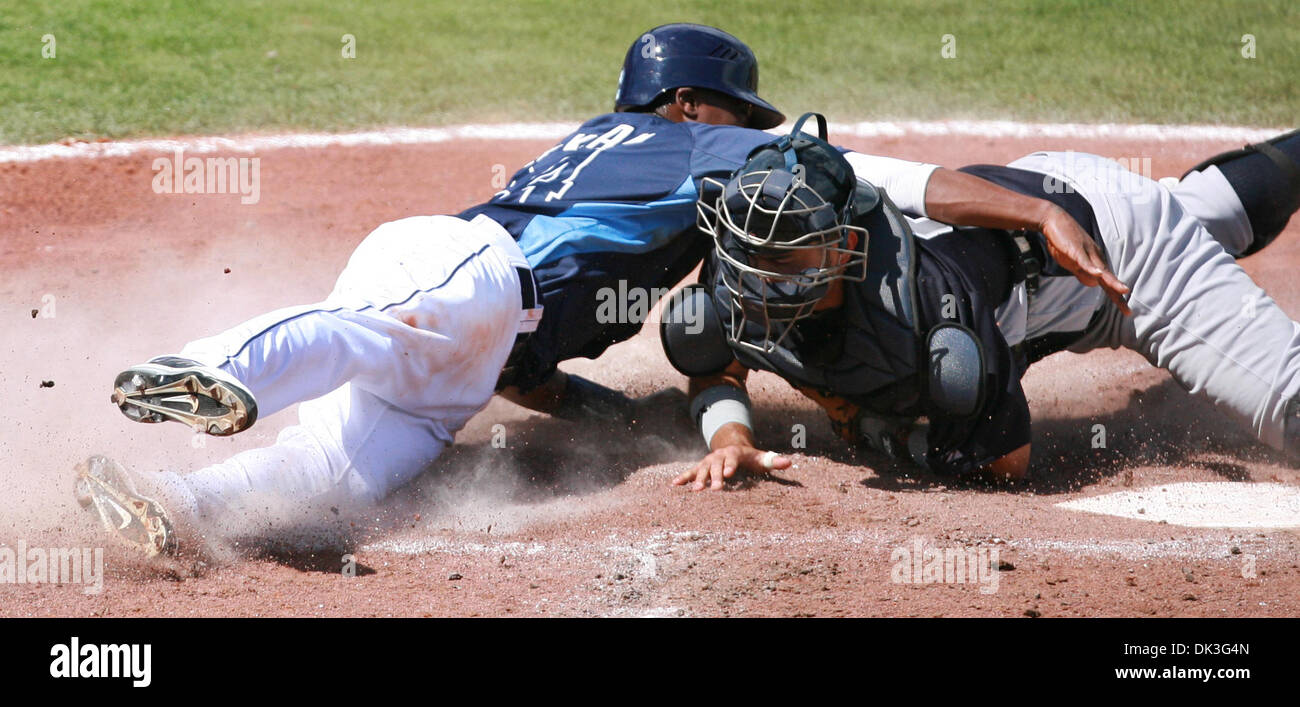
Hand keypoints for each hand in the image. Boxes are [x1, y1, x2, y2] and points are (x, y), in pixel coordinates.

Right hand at [671, 445, 792, 490]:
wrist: (732, 446)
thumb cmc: (750, 458)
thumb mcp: (762, 458)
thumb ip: (774, 461)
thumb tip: (790, 463)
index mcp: (734, 453)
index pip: (733, 460)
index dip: (731, 466)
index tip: (729, 475)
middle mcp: (719, 456)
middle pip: (716, 467)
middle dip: (715, 477)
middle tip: (715, 489)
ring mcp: (708, 461)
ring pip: (701, 470)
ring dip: (697, 480)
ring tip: (695, 491)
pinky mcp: (700, 467)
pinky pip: (690, 472)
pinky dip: (682, 478)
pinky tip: (674, 485)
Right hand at [1038, 207, 1131, 314]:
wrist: (1053, 219)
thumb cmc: (1063, 240)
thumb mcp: (1073, 260)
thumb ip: (1082, 272)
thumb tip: (1093, 284)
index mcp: (1095, 261)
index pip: (1108, 282)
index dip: (1116, 295)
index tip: (1125, 310)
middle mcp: (1095, 257)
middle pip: (1108, 279)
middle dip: (1118, 294)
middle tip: (1127, 311)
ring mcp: (1086, 253)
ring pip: (1100, 270)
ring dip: (1112, 282)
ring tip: (1123, 291)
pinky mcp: (1075, 249)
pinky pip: (1084, 260)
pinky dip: (1091, 268)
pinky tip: (1097, 275)